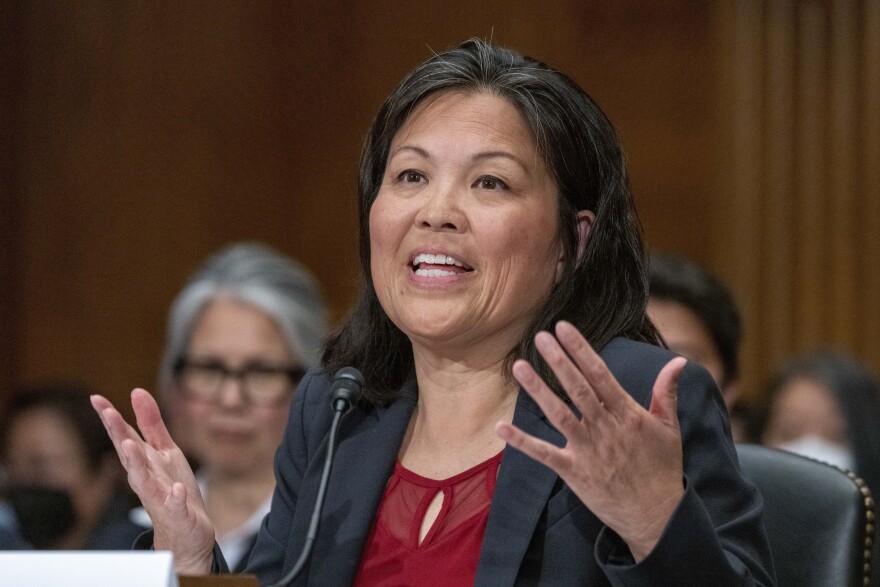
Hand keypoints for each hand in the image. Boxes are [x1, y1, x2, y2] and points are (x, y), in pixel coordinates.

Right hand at [91, 389, 214, 574]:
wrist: (187, 532)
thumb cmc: (172, 488)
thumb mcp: (164, 451)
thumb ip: (151, 423)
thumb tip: (137, 391)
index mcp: (143, 462)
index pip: (124, 437)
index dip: (111, 418)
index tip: (96, 398)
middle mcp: (146, 479)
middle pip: (129, 455)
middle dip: (118, 435)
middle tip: (108, 413)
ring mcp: (160, 498)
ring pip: (144, 482)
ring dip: (136, 464)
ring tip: (129, 445)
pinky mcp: (178, 515)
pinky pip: (176, 507)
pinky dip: (175, 499)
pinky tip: (177, 490)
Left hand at [495, 321, 686, 560]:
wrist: (657, 517)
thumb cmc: (663, 470)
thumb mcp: (669, 429)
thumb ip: (667, 392)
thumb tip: (679, 360)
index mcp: (628, 415)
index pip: (600, 374)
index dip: (581, 349)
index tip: (564, 328)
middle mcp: (606, 429)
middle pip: (578, 389)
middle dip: (558, 361)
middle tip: (541, 337)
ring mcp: (588, 451)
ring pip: (559, 414)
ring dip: (538, 390)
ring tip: (519, 366)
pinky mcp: (574, 472)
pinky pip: (544, 454)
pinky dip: (522, 441)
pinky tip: (500, 427)